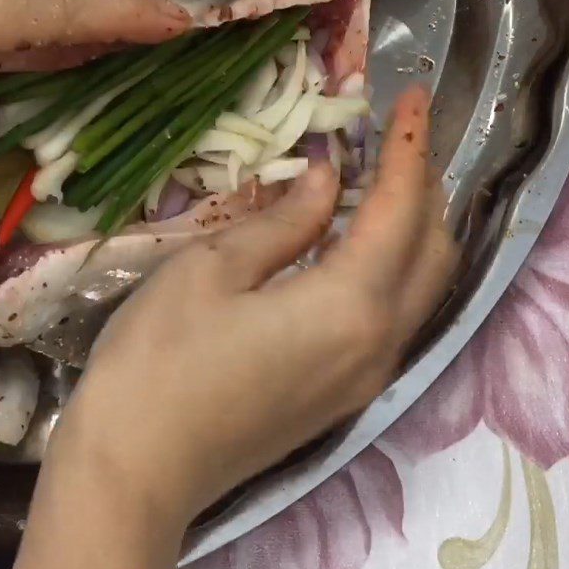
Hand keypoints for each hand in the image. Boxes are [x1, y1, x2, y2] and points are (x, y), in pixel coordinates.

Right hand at [58, 86, 457, 522]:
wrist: (137, 470)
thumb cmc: (159, 359)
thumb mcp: (211, 270)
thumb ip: (282, 223)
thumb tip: (326, 182)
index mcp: (351, 305)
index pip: (399, 210)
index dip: (407, 149)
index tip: (411, 99)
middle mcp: (379, 345)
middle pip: (431, 252)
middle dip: (422, 188)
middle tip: (397, 140)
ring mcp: (365, 380)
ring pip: (420, 290)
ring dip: (412, 231)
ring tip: (382, 183)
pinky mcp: (342, 399)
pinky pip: (393, 320)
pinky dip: (392, 271)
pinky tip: (358, 248)